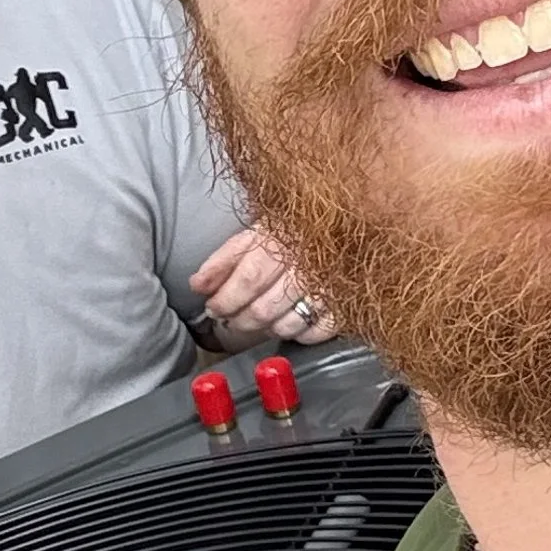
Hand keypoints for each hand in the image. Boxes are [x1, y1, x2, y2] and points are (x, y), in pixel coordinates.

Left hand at [190, 228, 338, 347]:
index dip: (227, 299)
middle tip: (232, 318)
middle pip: (266, 307)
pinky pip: (320, 331)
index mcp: (286, 237)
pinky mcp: (351, 301)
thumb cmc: (301, 225)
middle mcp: (310, 261)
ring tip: (261, 318)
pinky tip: (292, 322)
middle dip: (242, 319)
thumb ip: (228, 256)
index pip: (249, 278)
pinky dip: (301, 333)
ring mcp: (333, 284)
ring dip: (268, 327)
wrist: (354, 217)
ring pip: (290, 323)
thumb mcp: (262, 228)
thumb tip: (197, 285)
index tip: (214, 308)